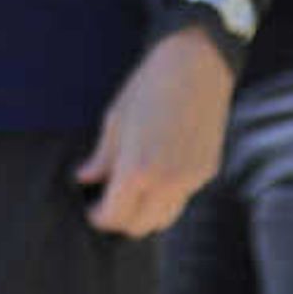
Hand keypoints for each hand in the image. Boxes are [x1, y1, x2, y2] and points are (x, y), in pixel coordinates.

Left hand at [74, 30, 235, 234]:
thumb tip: (84, 178)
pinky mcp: (208, 171)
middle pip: (141, 226)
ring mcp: (192, 180)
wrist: (196, 67)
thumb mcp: (114, 121)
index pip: (115, 216)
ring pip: (166, 218)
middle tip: (107, 205)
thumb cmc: (148, 88)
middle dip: (121, 221)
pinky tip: (154, 177)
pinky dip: (166, 198)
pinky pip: (183, 198)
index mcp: (138, 170)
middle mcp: (168, 183)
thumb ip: (101, 158)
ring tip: (130, 195)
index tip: (91, 209)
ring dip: (146, 214)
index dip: (99, 217)